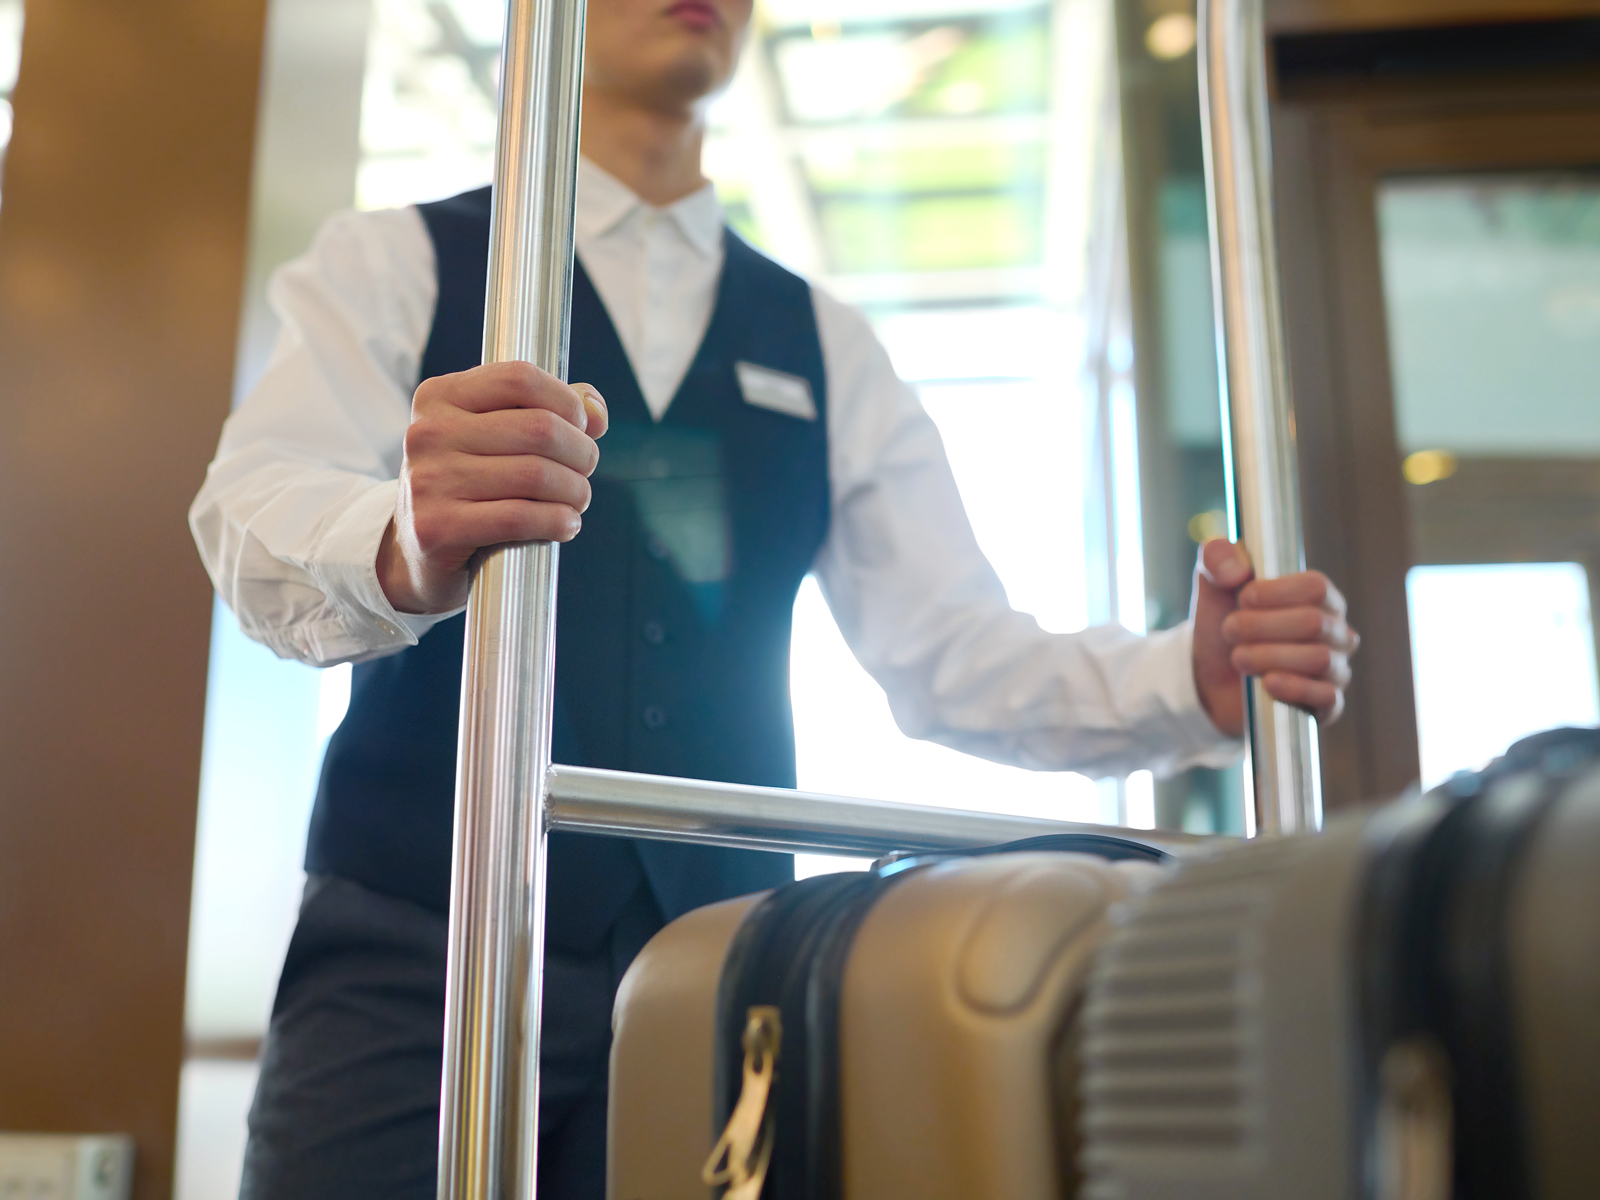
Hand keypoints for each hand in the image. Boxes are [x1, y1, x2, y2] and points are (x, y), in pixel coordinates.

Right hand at [377, 362, 608, 613]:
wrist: (418, 551)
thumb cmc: (470, 486)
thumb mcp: (496, 438)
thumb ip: (549, 412)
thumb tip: (596, 410)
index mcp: (439, 397)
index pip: (521, 379)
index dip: (567, 402)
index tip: (581, 428)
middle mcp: (428, 433)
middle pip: (539, 429)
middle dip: (581, 452)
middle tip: (585, 471)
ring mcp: (428, 481)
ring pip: (536, 475)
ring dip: (575, 491)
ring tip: (578, 500)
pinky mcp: (436, 527)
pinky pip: (520, 517)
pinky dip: (558, 521)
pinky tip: (566, 525)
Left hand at [1190, 538, 1358, 737]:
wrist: (1209, 675)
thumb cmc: (1223, 622)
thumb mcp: (1212, 583)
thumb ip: (1217, 557)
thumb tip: (1236, 569)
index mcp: (1318, 597)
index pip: (1317, 587)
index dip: (1276, 592)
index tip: (1243, 598)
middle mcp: (1335, 631)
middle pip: (1314, 623)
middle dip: (1261, 627)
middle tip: (1230, 630)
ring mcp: (1334, 669)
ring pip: (1319, 659)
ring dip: (1268, 657)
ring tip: (1238, 658)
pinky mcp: (1325, 705)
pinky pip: (1327, 698)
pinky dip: (1294, 689)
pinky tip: (1267, 683)